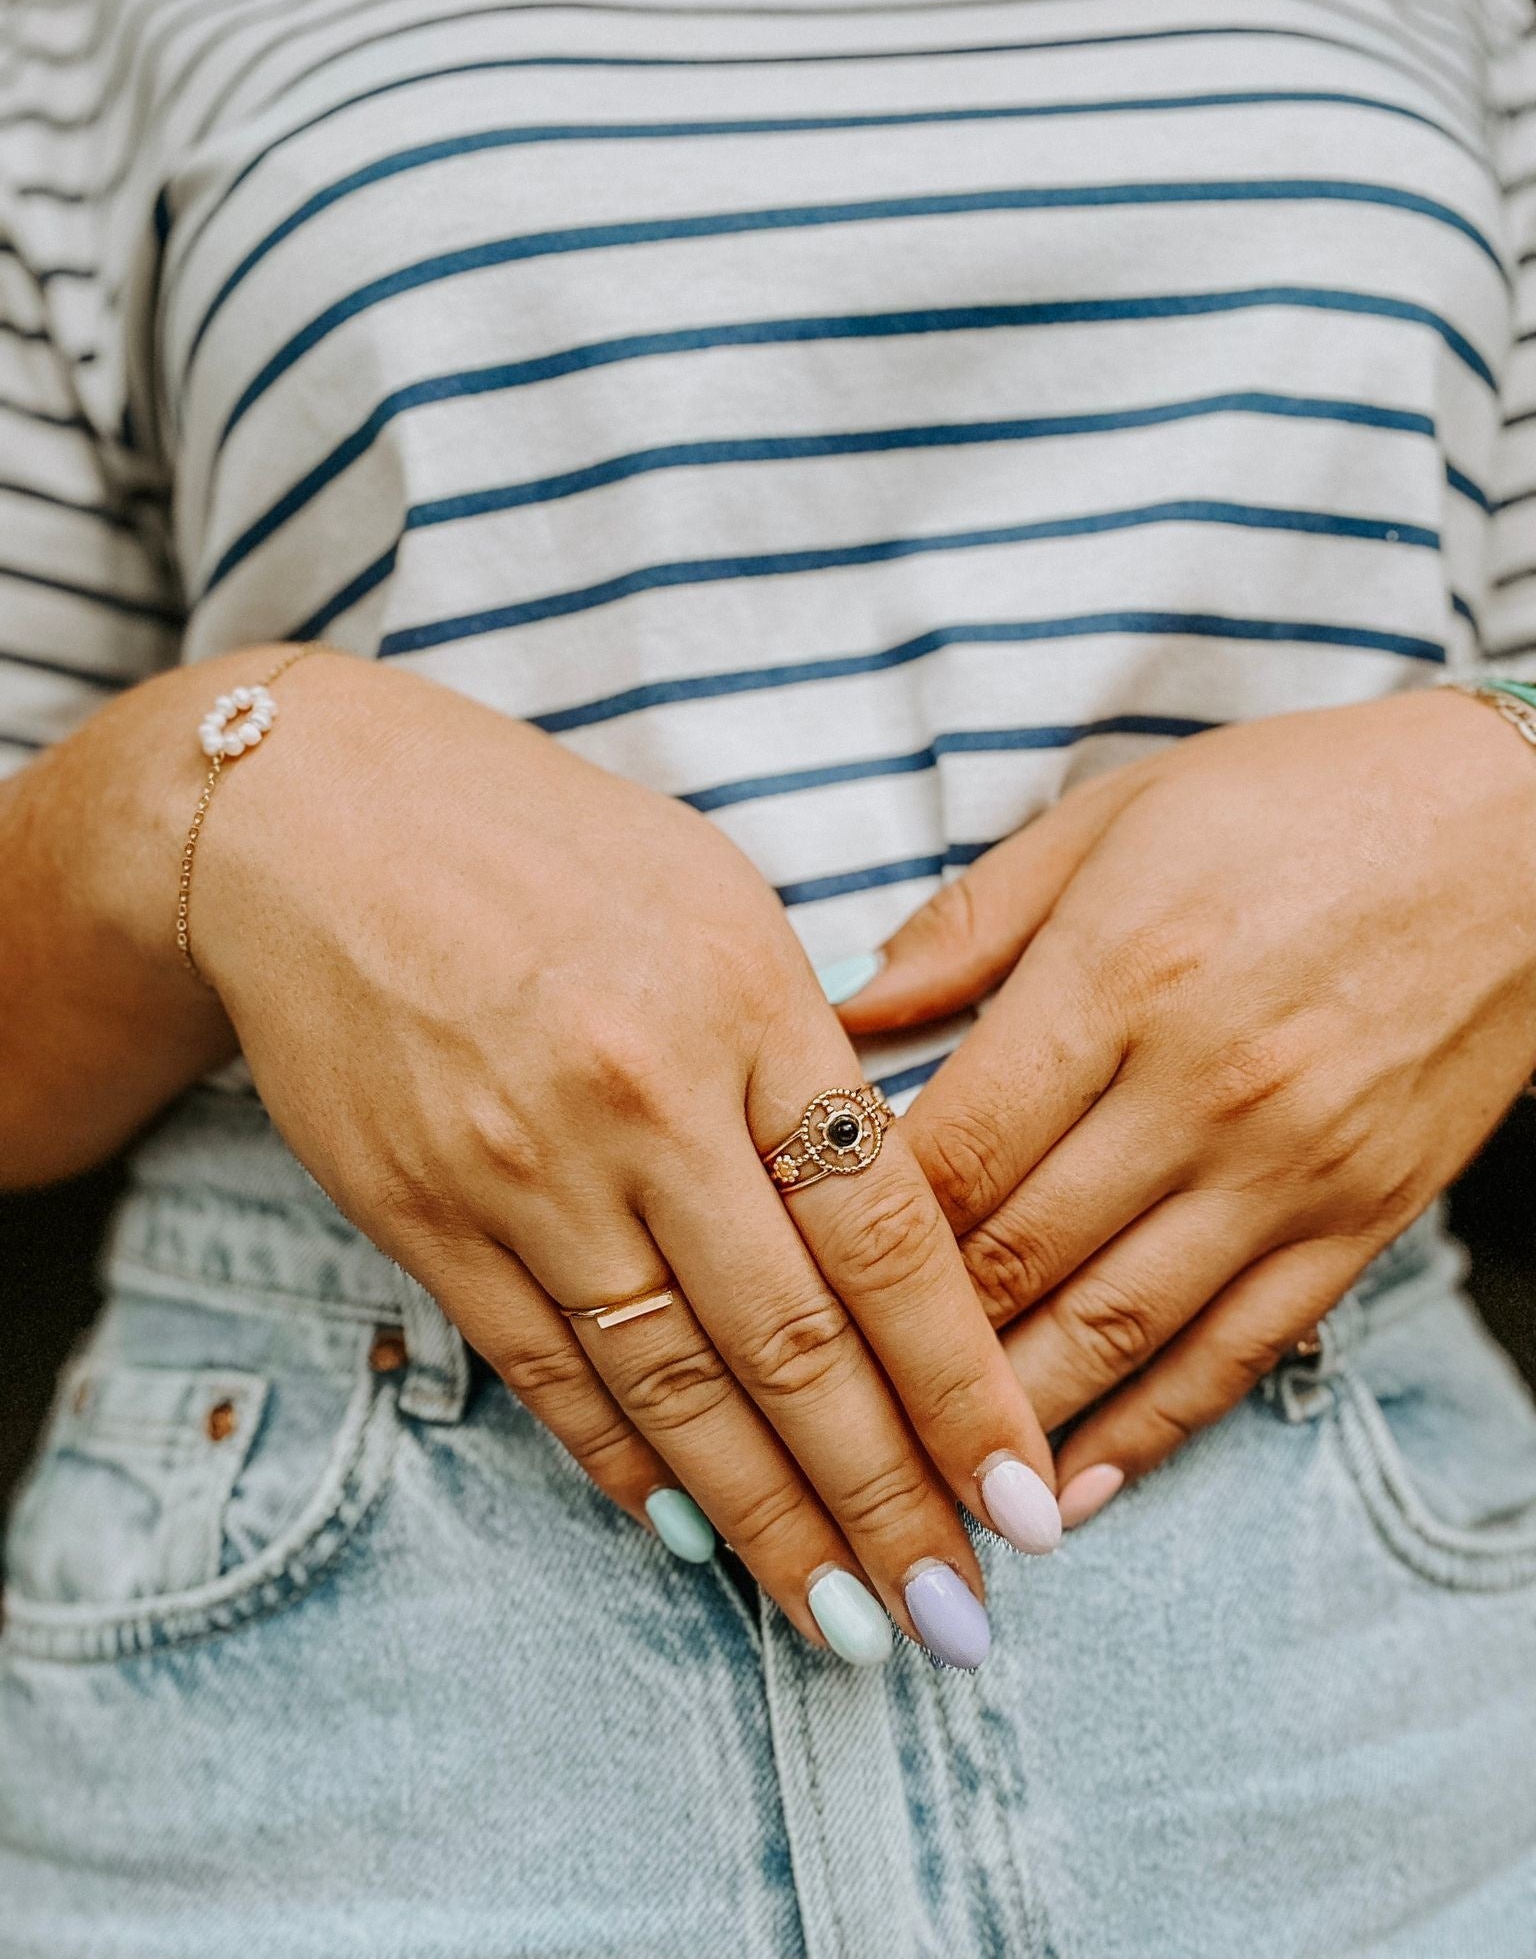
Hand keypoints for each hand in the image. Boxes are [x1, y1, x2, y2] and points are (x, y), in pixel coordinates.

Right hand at [191, 654, 1057, 1660]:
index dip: (960, 1384)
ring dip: (767, 1523)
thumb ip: (811, 1049)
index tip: (1022, 1496)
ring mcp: (522, 1171)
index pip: (886, 1237)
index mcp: (745, 1004)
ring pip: (671, 1387)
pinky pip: (543, 1372)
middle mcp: (641, 1102)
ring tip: (845, 1622)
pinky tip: (690, 1537)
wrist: (312, 820)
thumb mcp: (718, 899)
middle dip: (883, 1498)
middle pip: (790, 1342)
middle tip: (956, 1619)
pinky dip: (622, 1466)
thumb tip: (893, 1205)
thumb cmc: (548, 843)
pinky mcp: (424, 1216)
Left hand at [837, 691, 1535, 1516]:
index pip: (954, 1149)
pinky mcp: (1362, 1219)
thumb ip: (972, 921)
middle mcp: (1200, 1087)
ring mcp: (1288, 1167)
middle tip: (814, 1417)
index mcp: (1119, 974)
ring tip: (913, 1489)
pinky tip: (1073, 1489)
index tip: (782, 1286)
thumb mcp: (1116, 815)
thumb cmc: (1302, 800)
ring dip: (1004, 1422)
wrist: (1522, 831)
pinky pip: (1238, 1352)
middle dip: (903, 1351)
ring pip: (1115, 1327)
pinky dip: (1149, 1429)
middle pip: (1015, 1255)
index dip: (852, 1234)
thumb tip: (841, 1011)